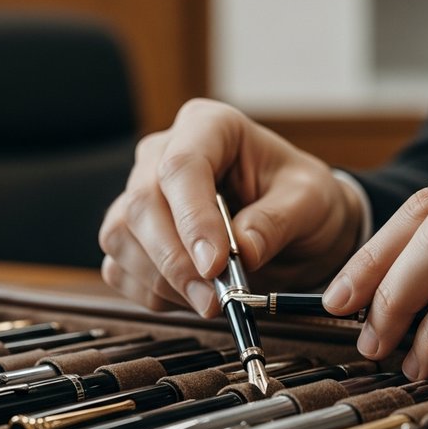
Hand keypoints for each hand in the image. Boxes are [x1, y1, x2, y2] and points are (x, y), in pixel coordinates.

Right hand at [99, 98, 363, 316]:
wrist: (293, 223)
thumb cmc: (299, 198)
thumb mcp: (309, 201)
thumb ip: (277, 222)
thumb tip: (243, 252)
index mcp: (209, 126)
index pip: (182, 166)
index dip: (193, 219)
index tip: (216, 265)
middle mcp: (162, 153)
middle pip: (143, 203)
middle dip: (176, 261)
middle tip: (214, 300)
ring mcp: (139, 192)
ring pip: (121, 236)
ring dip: (162, 281)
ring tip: (211, 302)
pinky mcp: (131, 234)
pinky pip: (118, 267)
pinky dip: (151, 293)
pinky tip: (189, 299)